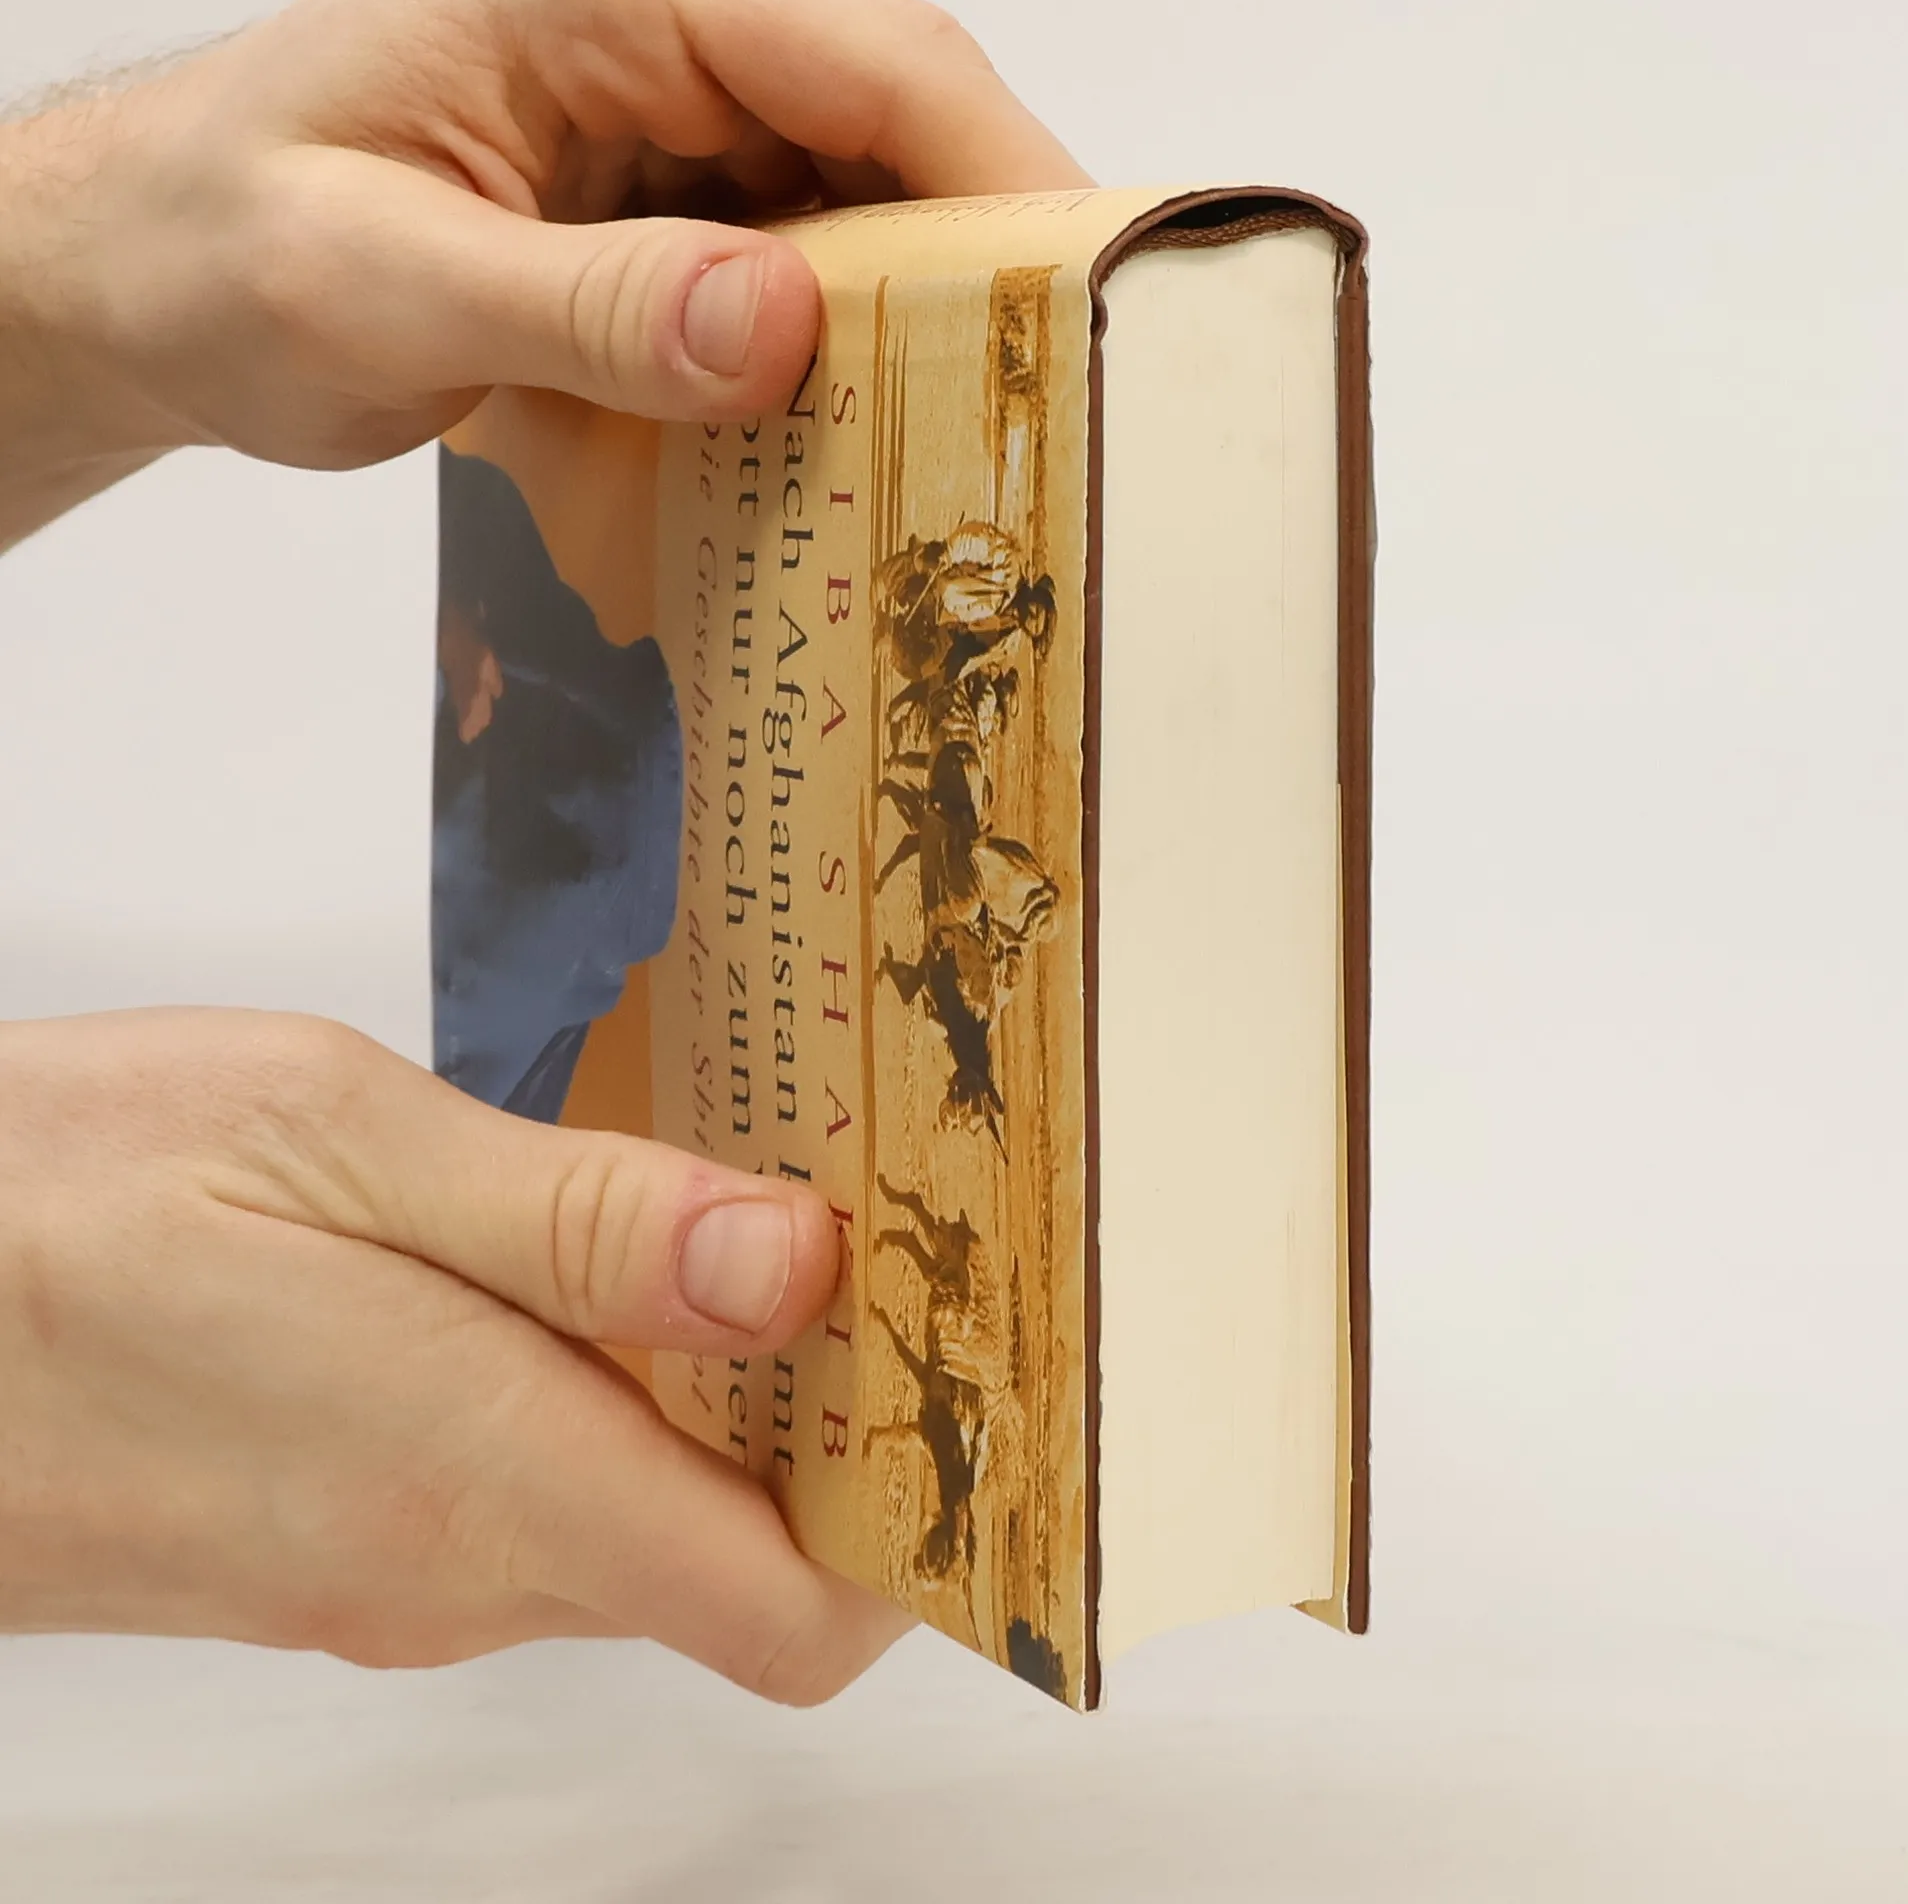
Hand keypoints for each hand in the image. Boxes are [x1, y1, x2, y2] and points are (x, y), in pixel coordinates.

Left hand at [0, 0, 1085, 541]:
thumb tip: (780, 325)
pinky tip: (850, 455)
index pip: (858, 52)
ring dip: (910, 336)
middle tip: (1048, 417)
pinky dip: (830, 370)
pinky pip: (788, 285)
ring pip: (852, 218)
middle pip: (886, 136)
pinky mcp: (655, 226)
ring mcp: (662, 139)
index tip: (1084, 300)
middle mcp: (655, 46)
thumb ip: (581, 302)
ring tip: (970, 458)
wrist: (145, 282)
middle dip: (978, 271)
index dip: (996, 168)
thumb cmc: (215, 248)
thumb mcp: (376, 281)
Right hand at [0, 1008, 908, 1699]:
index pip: (796, 1612)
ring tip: (758, 1221)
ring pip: (646, 1524)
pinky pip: (539, 1501)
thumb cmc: (47, 1199)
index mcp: (485, 1476)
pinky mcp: (339, 1543)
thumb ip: (583, 1224)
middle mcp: (456, 1567)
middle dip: (843, 1423)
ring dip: (728, 1403)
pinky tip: (605, 1268)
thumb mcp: (334, 1142)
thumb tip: (795, 1268)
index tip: (969, 1370)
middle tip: (887, 1237)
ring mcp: (391, 1572)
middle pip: (744, 1559)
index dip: (918, 1520)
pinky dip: (617, 1408)